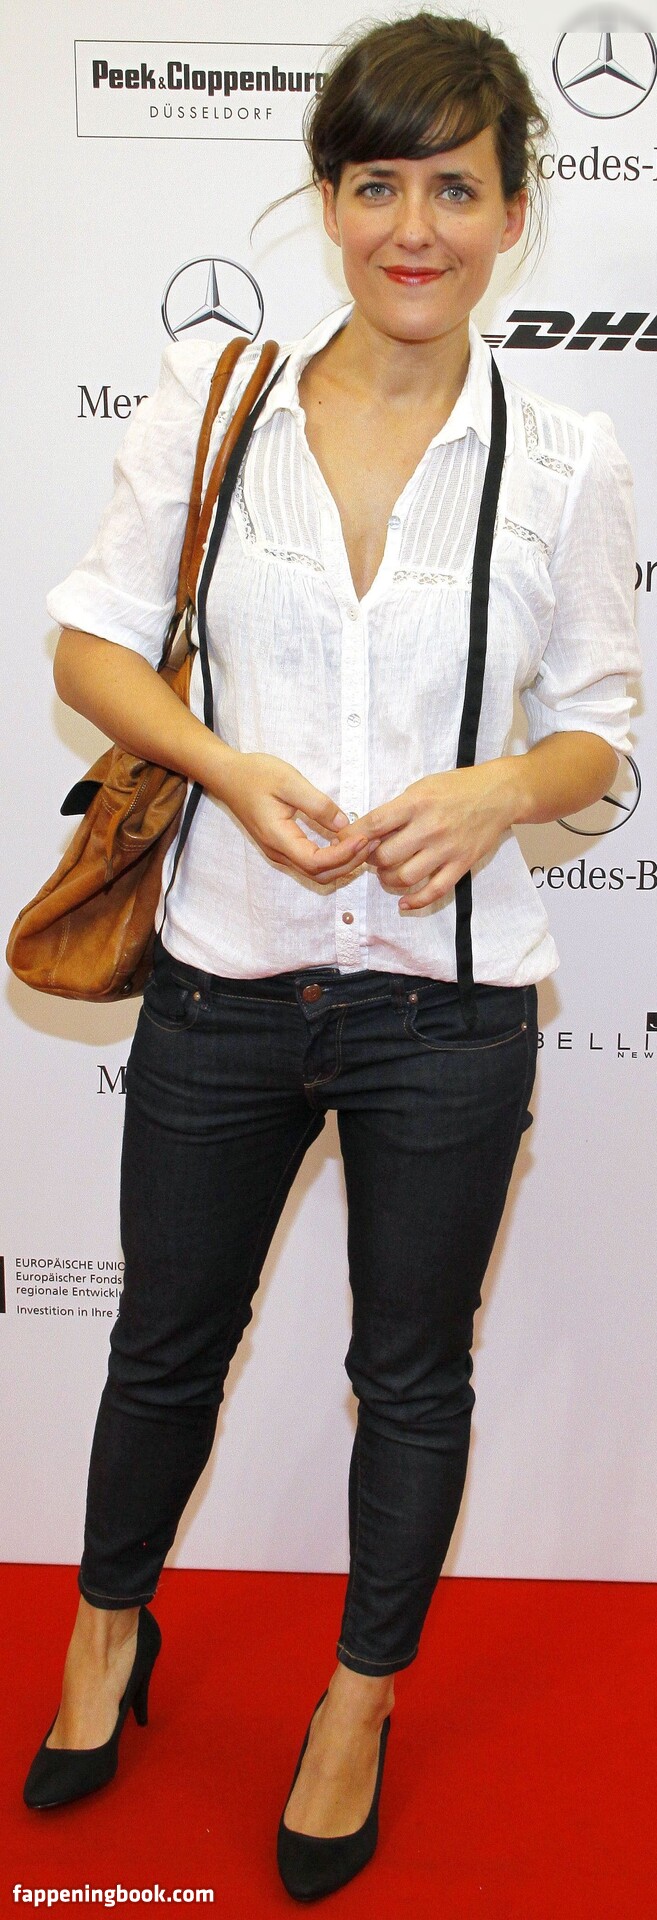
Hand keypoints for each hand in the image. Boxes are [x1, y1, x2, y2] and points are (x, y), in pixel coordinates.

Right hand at [217, 751, 378, 881]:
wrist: (228, 776)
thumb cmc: (255, 774)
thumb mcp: (289, 781)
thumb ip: (317, 804)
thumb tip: (342, 823)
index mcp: (278, 837)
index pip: (316, 862)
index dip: (343, 855)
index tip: (364, 837)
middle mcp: (277, 852)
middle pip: (319, 874)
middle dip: (349, 862)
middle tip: (373, 841)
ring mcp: (278, 852)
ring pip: (316, 872)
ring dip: (342, 863)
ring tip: (365, 843)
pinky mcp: (282, 847)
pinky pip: (310, 863)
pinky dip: (332, 859)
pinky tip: (346, 842)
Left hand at [331, 764, 515, 910]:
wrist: (499, 794)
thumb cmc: (456, 788)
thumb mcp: (421, 787)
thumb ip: (396, 809)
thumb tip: (366, 830)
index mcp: (416, 803)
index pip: (373, 824)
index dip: (352, 837)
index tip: (343, 843)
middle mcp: (430, 827)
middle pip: (384, 856)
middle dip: (371, 860)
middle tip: (372, 857)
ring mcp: (446, 849)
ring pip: (404, 877)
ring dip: (388, 880)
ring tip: (387, 874)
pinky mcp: (461, 865)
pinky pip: (434, 891)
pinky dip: (415, 901)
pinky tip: (404, 902)